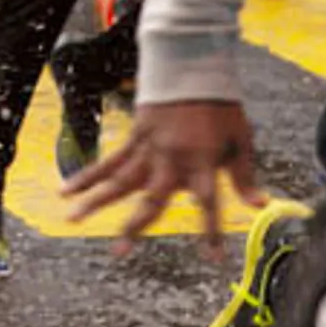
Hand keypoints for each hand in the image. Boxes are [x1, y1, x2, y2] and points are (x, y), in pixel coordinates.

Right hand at [59, 97, 264, 247]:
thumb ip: (245, 176)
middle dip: (134, 226)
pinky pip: (109, 161)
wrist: (193, 67)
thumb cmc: (220, 107)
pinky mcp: (134, 138)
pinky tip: (65, 189)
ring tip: (72, 219)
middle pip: (150, 199)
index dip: (211, 232)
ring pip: (119, 180)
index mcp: (202, 162)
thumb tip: (260, 206)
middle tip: (118, 252)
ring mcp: (148, 149)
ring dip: (95, 201)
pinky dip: (87, 175)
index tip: (213, 259)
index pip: (208, 204)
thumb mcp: (241, 141)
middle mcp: (171, 159)